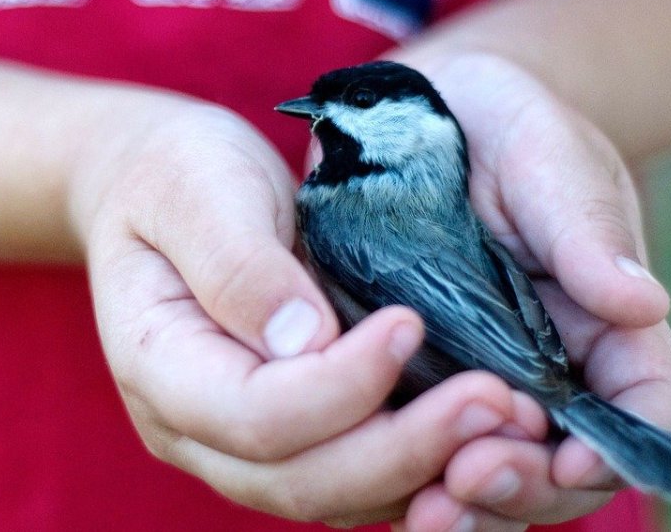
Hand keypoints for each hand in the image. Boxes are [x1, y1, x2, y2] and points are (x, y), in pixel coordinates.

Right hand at [68, 93, 540, 524]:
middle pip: (303, 478)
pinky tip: (484, 429)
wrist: (160, 185)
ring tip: (512, 421)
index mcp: (158, 367)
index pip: (254, 415)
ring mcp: (241, 445)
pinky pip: (361, 477)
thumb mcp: (194, 191)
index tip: (408, 325)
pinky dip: (425, 465)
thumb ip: (239, 264)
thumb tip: (305, 340)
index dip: (339, 386)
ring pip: (340, 495)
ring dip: (429, 469)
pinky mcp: (293, 435)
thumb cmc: (172, 174)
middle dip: (406, 448)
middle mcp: (195, 429)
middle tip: (495, 399)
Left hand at [388, 50, 670, 530]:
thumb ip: (584, 223)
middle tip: (467, 482)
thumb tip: (640, 299)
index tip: (567, 461)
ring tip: (421, 506)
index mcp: (606, 321)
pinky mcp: (407, 372)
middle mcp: (547, 366)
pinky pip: (413, 442)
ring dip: (460, 500)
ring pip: (484, 470)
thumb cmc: (499, 123)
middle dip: (521, 488)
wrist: (419, 110)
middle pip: (559, 465)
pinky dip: (401, 471)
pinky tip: (364, 471)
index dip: (616, 451)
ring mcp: (474, 375)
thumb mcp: (544, 152)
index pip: (642, 409)